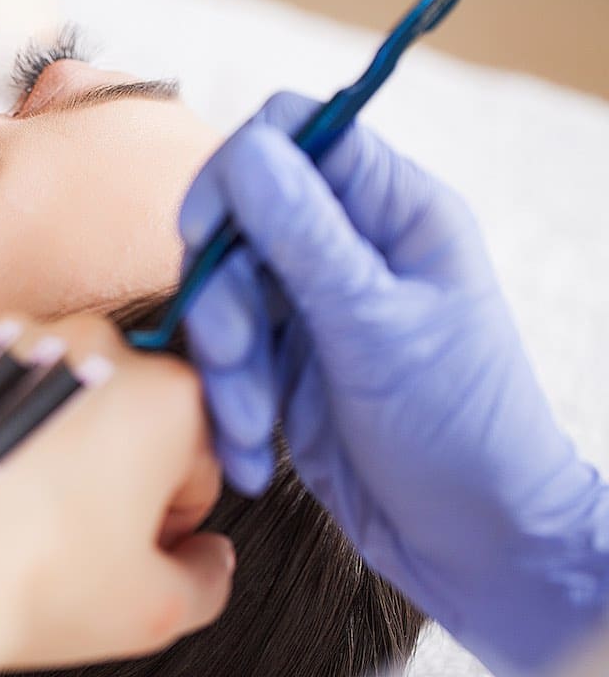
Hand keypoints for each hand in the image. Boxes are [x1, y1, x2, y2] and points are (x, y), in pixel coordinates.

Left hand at [0, 314, 234, 675]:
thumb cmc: (18, 582)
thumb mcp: (150, 612)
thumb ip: (206, 577)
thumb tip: (204, 556)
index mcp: (164, 397)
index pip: (196, 449)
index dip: (171, 505)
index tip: (136, 536)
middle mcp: (92, 343)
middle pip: (121, 403)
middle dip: (107, 456)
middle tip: (65, 522)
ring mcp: (13, 331)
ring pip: (46, 381)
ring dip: (37, 425)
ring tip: (1, 495)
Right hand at [178, 92, 608, 673]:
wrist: (476, 544)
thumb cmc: (459, 428)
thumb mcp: (378, 329)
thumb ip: (307, 237)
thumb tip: (247, 151)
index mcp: (394, 212)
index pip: (296, 135)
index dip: (239, 170)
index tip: (205, 230)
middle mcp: (348, 247)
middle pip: (241, 222)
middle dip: (224, 295)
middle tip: (233, 354)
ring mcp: (313, 306)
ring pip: (224, 296)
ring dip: (225, 366)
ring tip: (251, 427)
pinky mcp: (287, 363)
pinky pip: (228, 358)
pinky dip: (228, 405)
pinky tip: (255, 454)